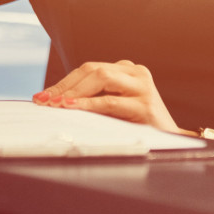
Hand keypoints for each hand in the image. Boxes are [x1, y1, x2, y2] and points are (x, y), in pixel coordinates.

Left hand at [32, 59, 178, 131]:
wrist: (172, 143)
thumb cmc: (135, 125)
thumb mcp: (112, 106)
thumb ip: (91, 97)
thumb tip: (52, 101)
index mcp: (126, 69)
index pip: (88, 69)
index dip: (63, 82)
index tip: (42, 96)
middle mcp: (136, 72)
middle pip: (92, 70)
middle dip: (64, 86)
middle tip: (43, 101)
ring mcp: (143, 87)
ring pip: (101, 79)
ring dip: (74, 91)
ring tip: (55, 104)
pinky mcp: (146, 106)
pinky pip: (110, 101)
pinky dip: (89, 104)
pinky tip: (73, 107)